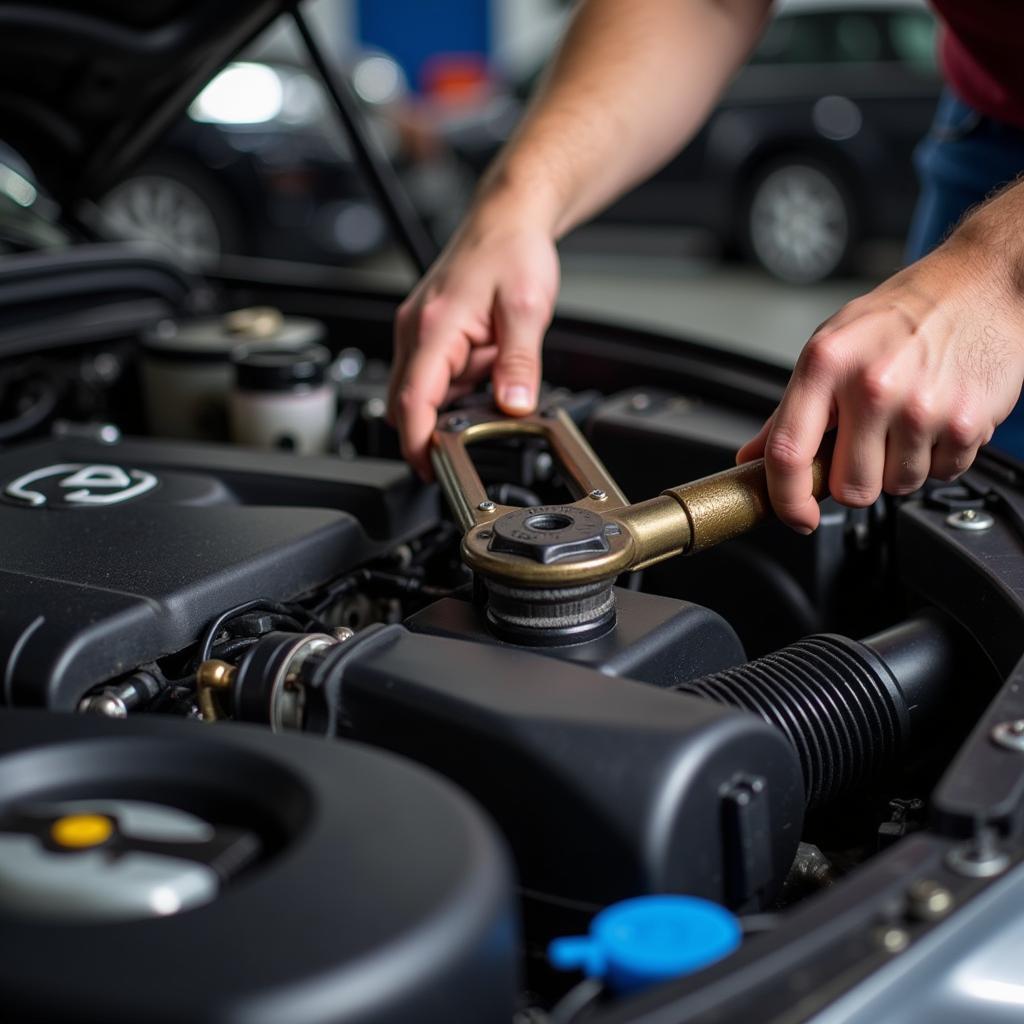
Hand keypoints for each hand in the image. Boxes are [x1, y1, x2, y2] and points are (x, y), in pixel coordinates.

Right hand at [388, 205, 559, 478]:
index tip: (432, 470)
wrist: (507, 219)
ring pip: (422, 391)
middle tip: (468, 446)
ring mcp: (419, 332)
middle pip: (407, 403)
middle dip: (433, 432)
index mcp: (434, 326)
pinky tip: (485, 372)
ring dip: (450, 406)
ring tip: (491, 386)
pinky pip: (434, 376)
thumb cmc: (512, 251)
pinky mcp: (429, 333)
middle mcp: (416, 330)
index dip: (418, 444)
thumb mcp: (526, 310)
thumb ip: (519, 363)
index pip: (413, 401)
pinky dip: (455, 388)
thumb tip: (513, 405)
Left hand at [737, 238, 1023, 531]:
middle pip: (850, 488)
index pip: (788, 453)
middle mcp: (872, 385)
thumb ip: (789, 410)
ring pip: (897, 486)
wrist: (980, 285)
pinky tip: (936, 419)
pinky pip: (942, 474)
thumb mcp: (830, 348)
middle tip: (867, 445)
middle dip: (856, 479)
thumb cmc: (901, 315)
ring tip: (906, 421)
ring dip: (900, 467)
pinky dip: (939, 457)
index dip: (787, 500)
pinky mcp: (967, 421)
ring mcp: (921, 406)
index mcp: (826, 364)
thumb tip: (753, 457)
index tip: (795, 516)